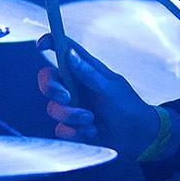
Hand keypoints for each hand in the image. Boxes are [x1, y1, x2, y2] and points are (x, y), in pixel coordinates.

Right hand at [37, 35, 174, 159]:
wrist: (138, 138)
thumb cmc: (129, 108)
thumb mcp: (110, 89)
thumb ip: (88, 73)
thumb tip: (69, 53)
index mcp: (86, 70)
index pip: (63, 50)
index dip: (50, 42)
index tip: (41, 45)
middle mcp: (75, 86)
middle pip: (48, 80)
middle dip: (52, 89)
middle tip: (66, 97)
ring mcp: (73, 106)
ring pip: (53, 108)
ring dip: (71, 116)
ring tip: (91, 120)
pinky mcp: (72, 126)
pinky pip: (61, 129)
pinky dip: (76, 132)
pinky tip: (93, 132)